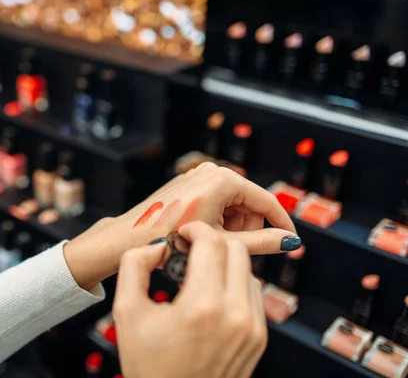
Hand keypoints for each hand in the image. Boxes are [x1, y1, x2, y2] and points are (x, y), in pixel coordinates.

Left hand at [64, 162, 297, 289]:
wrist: (130, 237)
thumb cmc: (168, 239)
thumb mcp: (221, 243)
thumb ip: (260, 243)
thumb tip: (289, 242)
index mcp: (223, 180)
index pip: (266, 201)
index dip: (281, 224)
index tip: (291, 242)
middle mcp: (211, 171)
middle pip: (249, 203)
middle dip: (246, 228)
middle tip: (229, 249)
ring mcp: (198, 176)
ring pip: (233, 204)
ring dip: (231, 227)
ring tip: (211, 244)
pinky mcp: (188, 184)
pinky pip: (216, 201)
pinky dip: (217, 220)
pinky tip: (202, 236)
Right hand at [114, 222, 266, 377]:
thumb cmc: (149, 365)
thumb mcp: (125, 312)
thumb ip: (134, 265)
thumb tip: (158, 247)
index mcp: (202, 306)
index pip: (213, 243)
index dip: (196, 229)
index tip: (184, 233)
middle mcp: (235, 315)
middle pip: (237, 250)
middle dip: (212, 242)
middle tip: (190, 250)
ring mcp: (251, 329)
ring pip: (249, 270)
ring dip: (225, 264)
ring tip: (200, 276)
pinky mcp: (258, 339)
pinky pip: (253, 294)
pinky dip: (235, 285)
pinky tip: (212, 296)